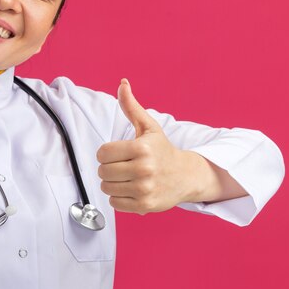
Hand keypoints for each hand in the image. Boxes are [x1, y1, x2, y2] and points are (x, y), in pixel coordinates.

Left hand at [96, 79, 190, 214]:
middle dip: (108, 168)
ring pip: (106, 187)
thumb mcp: (148, 127)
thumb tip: (122, 83)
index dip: (106, 153)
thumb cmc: (162, 150)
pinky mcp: (144, 205)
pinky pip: (114, 202)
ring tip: (127, 177)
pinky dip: (118, 197)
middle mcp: (143, 169)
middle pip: (102, 171)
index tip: (118, 153)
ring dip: (113, 183)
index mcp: (141, 148)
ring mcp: (144, 189)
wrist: (186, 176)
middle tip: (123, 166)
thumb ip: (131, 106)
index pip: (102, 153)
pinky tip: (131, 189)